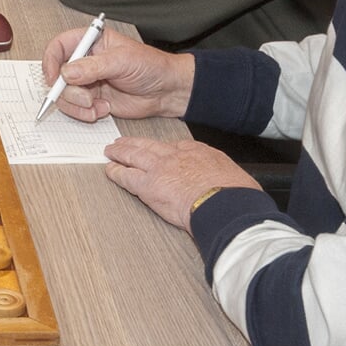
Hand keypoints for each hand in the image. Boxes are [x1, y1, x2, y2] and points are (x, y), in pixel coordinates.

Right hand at [40, 29, 194, 121]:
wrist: (166, 91)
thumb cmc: (150, 66)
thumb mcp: (122, 61)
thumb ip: (92, 66)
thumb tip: (66, 72)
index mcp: (90, 42)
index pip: (58, 46)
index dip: (50, 61)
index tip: (53, 78)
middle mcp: (85, 61)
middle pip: (57, 75)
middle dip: (67, 91)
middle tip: (85, 97)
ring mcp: (87, 82)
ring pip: (64, 95)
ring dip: (77, 105)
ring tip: (95, 105)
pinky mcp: (92, 99)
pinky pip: (76, 108)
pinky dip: (85, 113)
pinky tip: (103, 109)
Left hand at [102, 137, 258, 231]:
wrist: (226, 203)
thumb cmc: (234, 194)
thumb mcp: (233, 175)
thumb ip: (221, 175)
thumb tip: (228, 184)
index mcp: (197, 152)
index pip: (174, 146)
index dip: (162, 148)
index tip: (157, 149)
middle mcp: (176, 155)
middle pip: (149, 145)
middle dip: (135, 143)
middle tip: (123, 142)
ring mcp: (160, 168)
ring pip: (134, 155)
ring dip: (121, 152)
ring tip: (111, 151)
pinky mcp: (149, 185)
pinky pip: (127, 176)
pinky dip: (116, 173)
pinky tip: (110, 171)